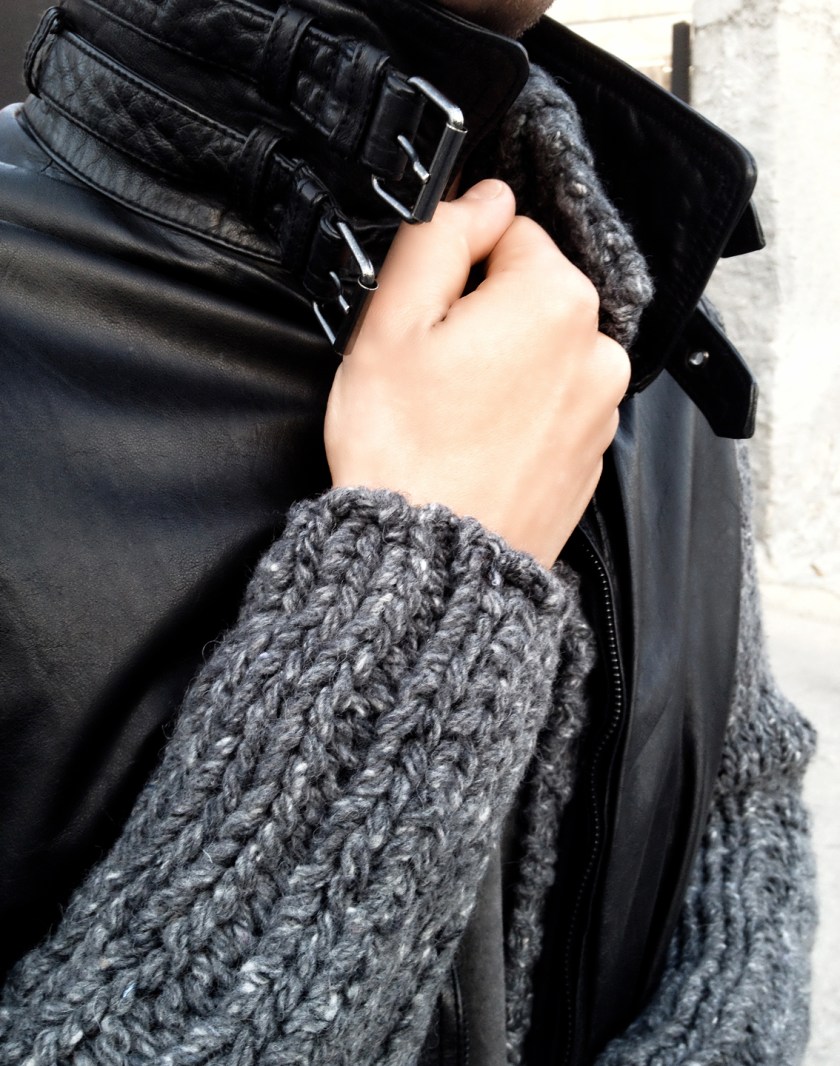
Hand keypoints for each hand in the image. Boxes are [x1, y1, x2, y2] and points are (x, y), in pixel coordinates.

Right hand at [324, 179, 629, 568]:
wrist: (433, 562)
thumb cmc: (404, 450)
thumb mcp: (392, 322)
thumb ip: (439, 235)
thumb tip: (482, 196)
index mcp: (554, 300)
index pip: (506, 232)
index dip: (453, 267)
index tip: (425, 317)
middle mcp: (596, 350)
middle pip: (529, 293)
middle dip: (481, 316)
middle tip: (432, 371)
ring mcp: (599, 408)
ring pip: (541, 351)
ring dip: (501, 365)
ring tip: (452, 414)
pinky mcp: (589, 453)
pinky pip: (551, 404)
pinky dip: (518, 411)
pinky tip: (476, 443)